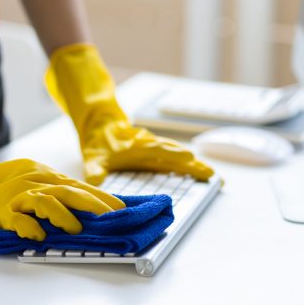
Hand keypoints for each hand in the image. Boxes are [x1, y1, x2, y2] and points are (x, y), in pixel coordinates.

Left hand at [45, 43, 213, 184]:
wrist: (100, 123)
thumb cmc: (98, 141)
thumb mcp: (92, 157)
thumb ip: (94, 170)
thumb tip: (94, 182)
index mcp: (137, 147)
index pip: (159, 151)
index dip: (174, 155)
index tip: (190, 159)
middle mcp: (150, 146)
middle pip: (175, 154)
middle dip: (193, 164)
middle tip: (211, 174)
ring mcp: (154, 147)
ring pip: (177, 154)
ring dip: (193, 164)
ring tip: (210, 174)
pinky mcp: (156, 150)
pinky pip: (173, 156)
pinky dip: (186, 163)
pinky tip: (196, 170)